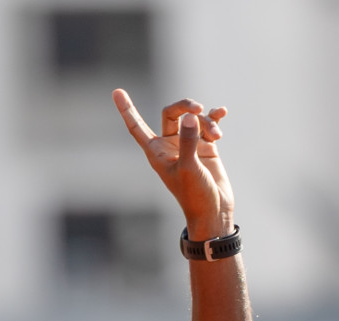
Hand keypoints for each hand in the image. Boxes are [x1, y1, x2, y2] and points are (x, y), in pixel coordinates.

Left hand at [113, 90, 232, 239]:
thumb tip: (190, 116)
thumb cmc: (195, 195)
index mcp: (156, 152)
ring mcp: (188, 144)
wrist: (214, 210)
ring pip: (193, 118)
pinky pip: (208, 123)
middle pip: (171, 113)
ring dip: (206, 121)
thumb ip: (187, 141)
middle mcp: (170, 146)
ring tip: (216, 136)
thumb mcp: (188, 168)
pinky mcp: (205, 146)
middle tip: (198, 110)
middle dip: (185, 106)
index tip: (116, 92)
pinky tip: (222, 112)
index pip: (136, 127)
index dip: (127, 110)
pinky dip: (215, 117)